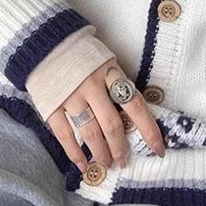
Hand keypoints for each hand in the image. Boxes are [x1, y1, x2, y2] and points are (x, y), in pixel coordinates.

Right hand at [46, 57, 166, 173]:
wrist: (46, 41)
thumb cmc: (82, 53)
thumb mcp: (105, 60)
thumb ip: (116, 83)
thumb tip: (133, 114)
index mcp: (110, 72)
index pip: (135, 105)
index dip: (149, 130)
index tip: (159, 149)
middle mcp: (92, 86)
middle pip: (112, 124)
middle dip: (120, 148)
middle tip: (124, 161)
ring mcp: (71, 96)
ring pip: (91, 132)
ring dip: (101, 153)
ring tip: (106, 163)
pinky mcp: (51, 104)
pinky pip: (65, 134)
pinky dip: (74, 152)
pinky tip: (82, 164)